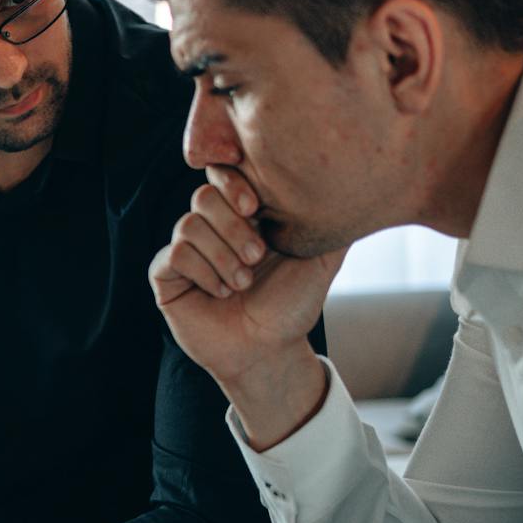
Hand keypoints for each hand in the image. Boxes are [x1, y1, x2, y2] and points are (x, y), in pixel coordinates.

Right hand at [149, 167, 344, 447]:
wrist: (269, 350)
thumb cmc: (292, 306)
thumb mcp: (320, 259)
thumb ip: (331, 223)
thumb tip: (355, 184)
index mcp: (243, 213)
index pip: (225, 172)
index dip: (234, 181)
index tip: (255, 206)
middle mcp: (212, 226)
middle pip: (204, 195)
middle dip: (233, 226)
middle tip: (257, 257)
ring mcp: (188, 249)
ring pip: (188, 224)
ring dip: (222, 255)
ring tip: (242, 283)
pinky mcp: (167, 274)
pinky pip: (175, 254)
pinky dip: (203, 272)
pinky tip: (220, 292)